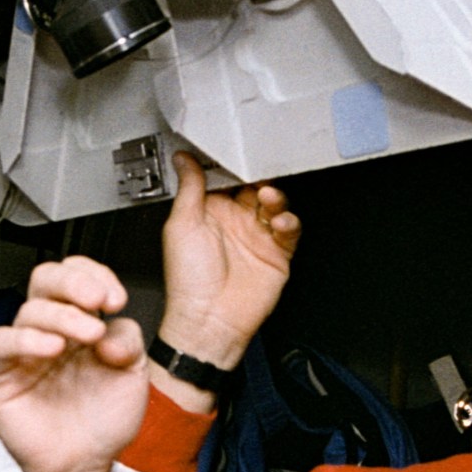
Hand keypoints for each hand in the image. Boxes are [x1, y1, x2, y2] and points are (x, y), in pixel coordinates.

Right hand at [0, 257, 149, 471]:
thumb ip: (129, 341)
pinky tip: (52, 348)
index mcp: (83, 323)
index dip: (95, 276)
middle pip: (47, 280)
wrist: (83, 466)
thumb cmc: (103, 422)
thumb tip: (108, 326)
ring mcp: (27, 350)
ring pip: (31, 310)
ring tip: (88, 335)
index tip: (115, 298)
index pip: (79, 277)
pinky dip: (27, 339)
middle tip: (96, 299)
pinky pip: (4, 342)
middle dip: (73, 282)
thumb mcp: (134, 376)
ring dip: (62, 315)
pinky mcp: (4, 373)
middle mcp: (53, 331)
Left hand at [157, 152, 300, 369]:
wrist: (209, 320)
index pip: (227, 179)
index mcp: (210, 211)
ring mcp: (256, 237)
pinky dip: (288, 221)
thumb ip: (189, 188)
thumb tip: (183, 159)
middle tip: (259, 174)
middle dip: (260, 177)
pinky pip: (289, 229)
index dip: (233, 165)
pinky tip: (279, 222)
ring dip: (275, 197)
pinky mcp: (276, 254)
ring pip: (275, 204)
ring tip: (267, 198)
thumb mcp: (181, 224)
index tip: (236, 151)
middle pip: (255, 187)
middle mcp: (235, 222)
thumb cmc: (188, 281)